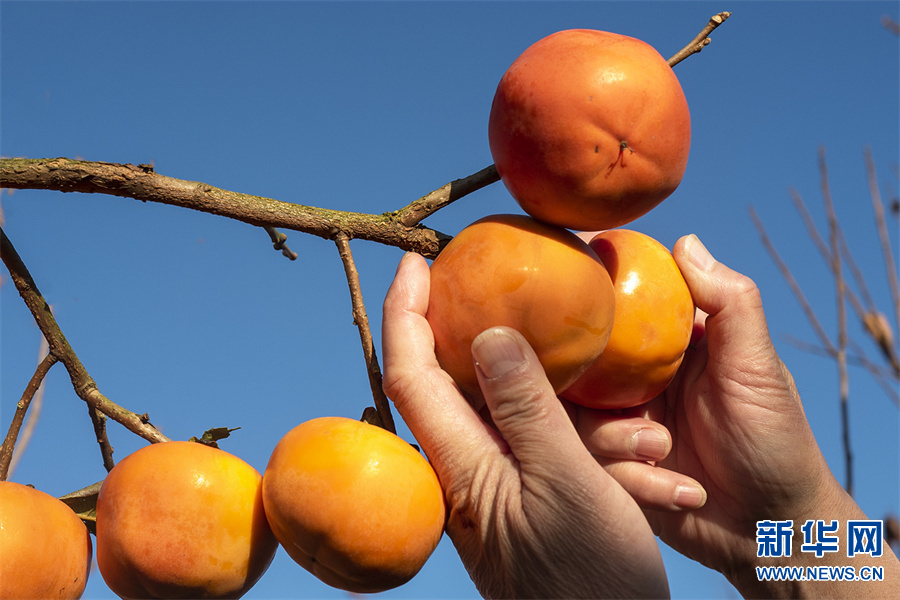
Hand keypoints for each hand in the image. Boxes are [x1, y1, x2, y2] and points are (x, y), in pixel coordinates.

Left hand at [382, 252, 668, 598]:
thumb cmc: (586, 581)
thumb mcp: (566, 486)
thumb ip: (527, 408)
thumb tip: (492, 334)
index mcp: (460, 465)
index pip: (410, 373)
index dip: (407, 311)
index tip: (417, 261)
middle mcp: (467, 471)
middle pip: (462, 383)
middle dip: (508, 346)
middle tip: (545, 308)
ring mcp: (498, 487)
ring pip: (527, 421)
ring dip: (588, 421)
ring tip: (647, 452)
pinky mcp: (528, 500)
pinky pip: (556, 453)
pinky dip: (600, 452)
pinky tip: (653, 475)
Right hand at [584, 234, 899, 596]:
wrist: (773, 531)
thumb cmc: (775, 442)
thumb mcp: (757, 367)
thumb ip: (729, 304)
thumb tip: (685, 242)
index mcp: (665, 347)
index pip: (615, 307)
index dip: (588, 296)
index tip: (565, 288)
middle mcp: (634, 381)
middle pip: (577, 364)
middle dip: (590, 388)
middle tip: (629, 409)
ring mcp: (619, 425)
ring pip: (576, 418)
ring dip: (618, 441)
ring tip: (664, 452)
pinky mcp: (613, 469)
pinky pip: (593, 465)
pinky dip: (636, 480)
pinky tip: (680, 489)